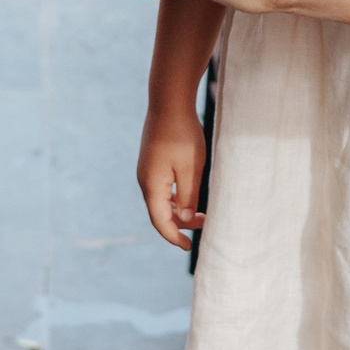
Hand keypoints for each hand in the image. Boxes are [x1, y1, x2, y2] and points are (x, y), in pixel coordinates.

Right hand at [136, 102, 207, 248]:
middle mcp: (145, 180)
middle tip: (205, 224)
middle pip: (160, 213)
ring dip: (179, 210)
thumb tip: (183, 219)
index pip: (160, 222)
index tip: (188, 247)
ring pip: (161, 201)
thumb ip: (187, 196)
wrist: (168, 102)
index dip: (173, 237)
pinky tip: (189, 193)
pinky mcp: (152, 162)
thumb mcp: (190, 168)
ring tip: (201, 211)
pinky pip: (162, 188)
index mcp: (152, 185)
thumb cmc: (182, 134)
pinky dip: (175, 197)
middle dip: (180, 224)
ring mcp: (147, 171)